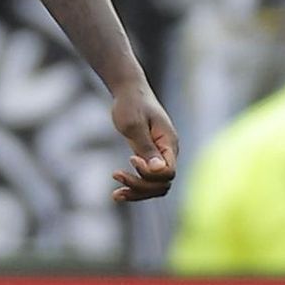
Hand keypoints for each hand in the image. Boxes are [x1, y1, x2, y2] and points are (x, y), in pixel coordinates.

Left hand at [108, 75, 177, 204]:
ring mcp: (160, 156)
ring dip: (136, 192)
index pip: (168, 172)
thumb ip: (146, 147)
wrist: (129, 90)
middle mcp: (168, 152)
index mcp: (169, 142)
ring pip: (155, 186)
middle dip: (140, 186)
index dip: (149, 173)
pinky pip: (147, 180)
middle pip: (162, 184)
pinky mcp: (150, 157)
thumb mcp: (134, 125)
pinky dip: (134, 188)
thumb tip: (159, 170)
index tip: (131, 158)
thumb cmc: (131, 103)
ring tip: (115, 194)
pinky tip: (117, 193)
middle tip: (116, 174)